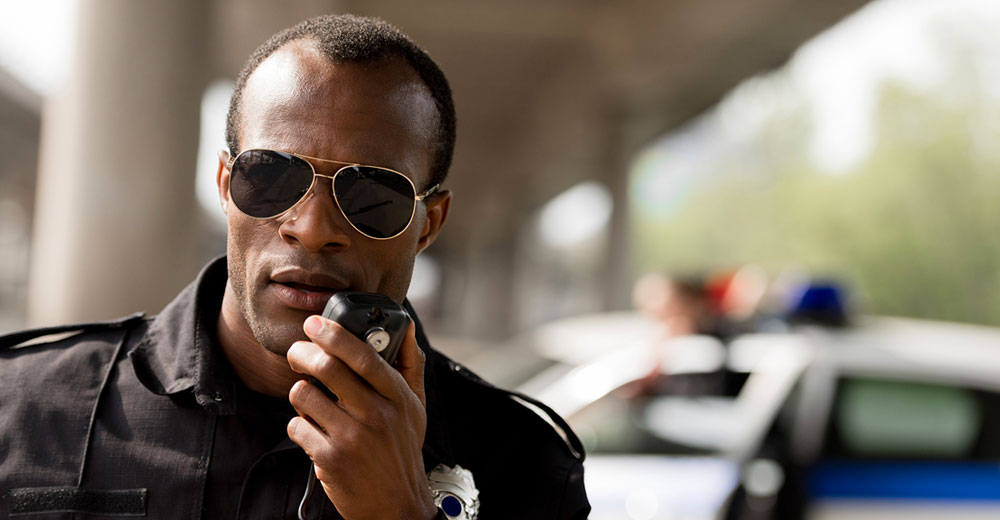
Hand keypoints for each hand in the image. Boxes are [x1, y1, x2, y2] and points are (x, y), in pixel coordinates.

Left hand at [286, 315, 436, 519]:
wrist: (396, 504)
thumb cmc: (402, 449)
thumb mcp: (416, 405)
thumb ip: (411, 363)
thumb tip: (406, 325)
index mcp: (397, 396)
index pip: (363, 356)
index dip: (335, 334)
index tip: (315, 323)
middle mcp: (375, 414)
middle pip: (327, 368)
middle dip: (302, 353)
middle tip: (297, 353)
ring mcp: (351, 437)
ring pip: (304, 395)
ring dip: (300, 393)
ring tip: (311, 400)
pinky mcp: (330, 458)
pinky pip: (297, 426)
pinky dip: (299, 425)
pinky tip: (314, 431)